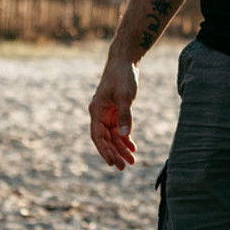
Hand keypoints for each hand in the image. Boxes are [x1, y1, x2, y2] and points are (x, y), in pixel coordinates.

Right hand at [89, 53, 138, 168]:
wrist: (124, 61)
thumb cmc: (122, 76)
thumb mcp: (124, 96)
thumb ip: (125, 116)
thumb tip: (124, 135)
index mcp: (96, 111)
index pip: (98, 136)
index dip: (104, 150)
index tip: (111, 162)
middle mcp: (100, 114)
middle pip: (106, 139)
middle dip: (114, 153)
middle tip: (123, 167)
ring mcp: (107, 114)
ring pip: (113, 136)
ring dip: (121, 149)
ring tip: (131, 162)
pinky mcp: (116, 112)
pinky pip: (119, 129)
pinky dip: (125, 139)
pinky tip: (133, 148)